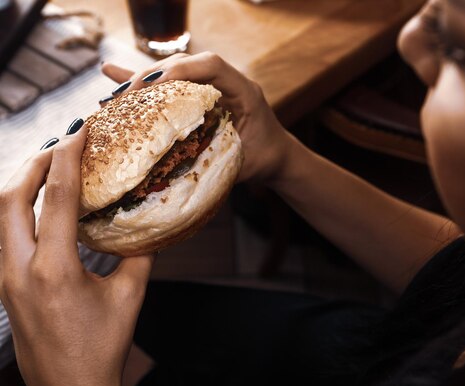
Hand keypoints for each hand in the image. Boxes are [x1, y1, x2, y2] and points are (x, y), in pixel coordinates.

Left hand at [0, 126, 152, 385]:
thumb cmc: (103, 348)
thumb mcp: (130, 296)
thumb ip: (139, 255)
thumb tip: (148, 224)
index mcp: (54, 269)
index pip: (56, 198)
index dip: (66, 158)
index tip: (77, 131)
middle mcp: (19, 270)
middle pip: (9, 198)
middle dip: (33, 165)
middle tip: (60, 147)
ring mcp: (5, 280)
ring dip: (21, 187)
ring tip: (48, 172)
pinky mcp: (4, 289)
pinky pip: (3, 237)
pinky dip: (18, 213)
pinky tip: (40, 212)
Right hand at [101, 52, 302, 183]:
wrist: (277, 156)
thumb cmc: (265, 159)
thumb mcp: (245, 163)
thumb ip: (219, 157)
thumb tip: (179, 166)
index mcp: (244, 90)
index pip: (211, 66)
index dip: (181, 71)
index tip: (154, 85)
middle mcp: (226, 82)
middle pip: (185, 65)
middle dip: (153, 77)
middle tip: (125, 95)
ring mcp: (210, 86)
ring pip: (173, 72)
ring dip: (142, 80)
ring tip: (114, 94)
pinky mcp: (197, 95)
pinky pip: (168, 85)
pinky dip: (143, 82)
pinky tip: (112, 75)